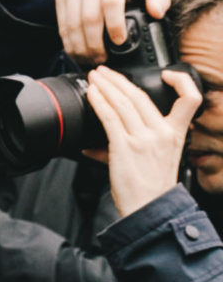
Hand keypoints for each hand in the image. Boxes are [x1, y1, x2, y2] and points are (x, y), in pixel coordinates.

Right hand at [55, 0, 170, 60]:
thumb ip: (159, 1)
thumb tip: (155, 11)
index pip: (111, 2)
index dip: (114, 25)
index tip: (119, 42)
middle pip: (89, 17)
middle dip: (95, 43)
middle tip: (102, 59)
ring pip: (72, 23)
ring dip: (81, 47)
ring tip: (90, 59)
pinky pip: (61, 24)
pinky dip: (69, 43)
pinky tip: (78, 52)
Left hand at [85, 62, 199, 217]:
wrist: (148, 210)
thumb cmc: (150, 188)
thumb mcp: (157, 159)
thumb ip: (134, 143)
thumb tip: (97, 144)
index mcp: (176, 133)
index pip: (190, 99)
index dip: (181, 81)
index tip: (166, 74)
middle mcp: (162, 133)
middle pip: (140, 95)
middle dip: (118, 79)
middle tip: (104, 72)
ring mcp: (144, 139)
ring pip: (123, 102)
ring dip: (105, 86)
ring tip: (94, 78)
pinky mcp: (124, 146)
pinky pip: (109, 116)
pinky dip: (98, 101)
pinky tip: (91, 94)